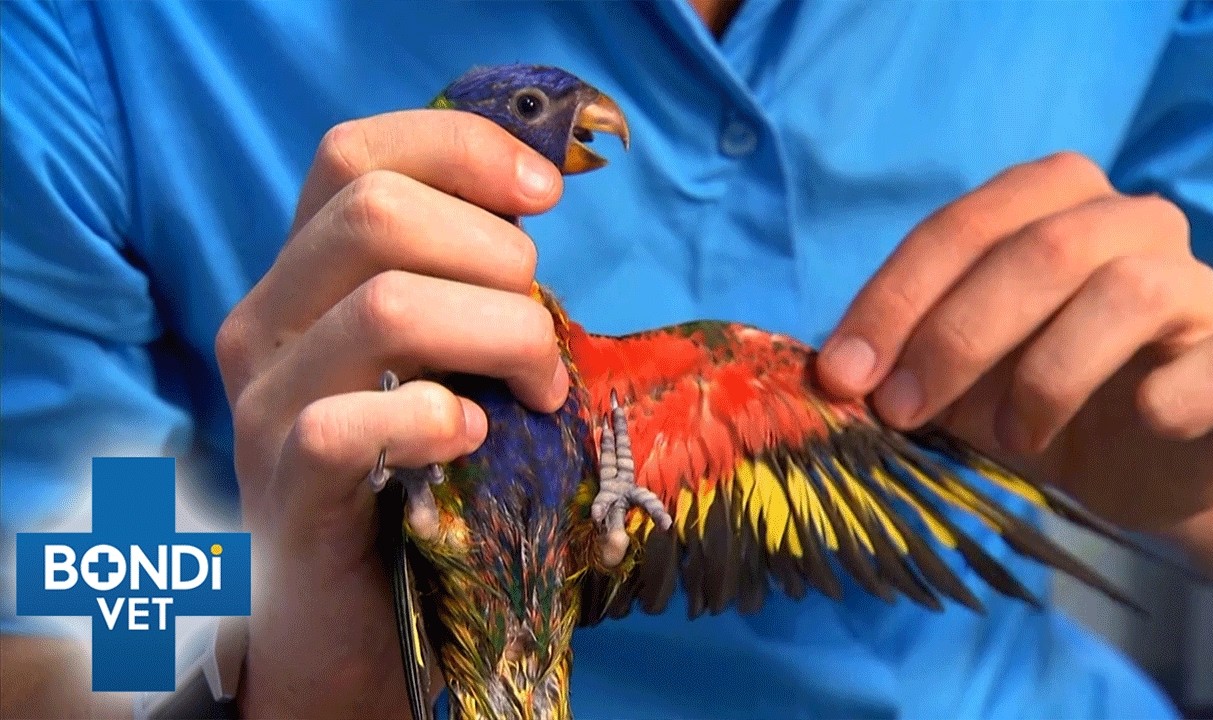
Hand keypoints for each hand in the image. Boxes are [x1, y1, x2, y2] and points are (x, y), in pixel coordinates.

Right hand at [214, 110, 567, 717]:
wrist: (348, 609)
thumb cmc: (414, 465)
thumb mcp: (435, 350)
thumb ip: (460, 276)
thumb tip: (534, 200)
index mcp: (303, 273)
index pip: (355, 154)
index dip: (461, 152)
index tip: (546, 195)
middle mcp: (264, 322)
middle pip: (375, 214)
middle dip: (496, 257)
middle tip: (540, 327)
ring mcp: (261, 407)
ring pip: (384, 309)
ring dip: (501, 337)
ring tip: (539, 391)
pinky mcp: (282, 492)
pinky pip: (342, 428)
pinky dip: (431, 418)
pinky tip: (475, 435)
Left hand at [817, 152, 1212, 539]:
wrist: (1143, 461)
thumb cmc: (1033, 396)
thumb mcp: (954, 372)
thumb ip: (901, 356)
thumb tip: (833, 372)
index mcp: (1046, 200)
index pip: (959, 229)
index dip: (894, 301)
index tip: (843, 374)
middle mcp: (1126, 219)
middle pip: (1037, 252)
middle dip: (953, 337)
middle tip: (901, 411)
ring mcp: (1194, 282)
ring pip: (1124, 291)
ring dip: (1048, 375)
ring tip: (1013, 437)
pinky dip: (1170, 397)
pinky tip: (1141, 420)